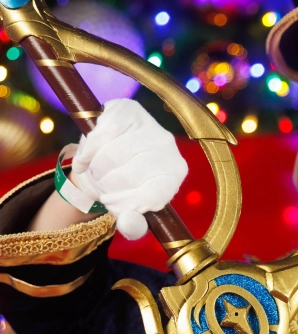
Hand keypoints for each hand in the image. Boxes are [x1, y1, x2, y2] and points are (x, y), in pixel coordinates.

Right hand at [71, 98, 187, 239]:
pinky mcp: (127, 108)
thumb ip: (132, 224)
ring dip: (95, 169)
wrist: (107, 153)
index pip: (149, 196)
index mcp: (174, 174)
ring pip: (110, 156)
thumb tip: (129, 225)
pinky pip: (100, 135)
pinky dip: (87, 151)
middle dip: (106, 186)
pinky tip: (87, 158)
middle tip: (102, 184)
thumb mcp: (129, 209)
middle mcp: (168, 146)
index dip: (123, 204)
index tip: (111, 204)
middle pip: (126, 176)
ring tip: (97, 171)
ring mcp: (149, 124)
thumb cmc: (123, 186)